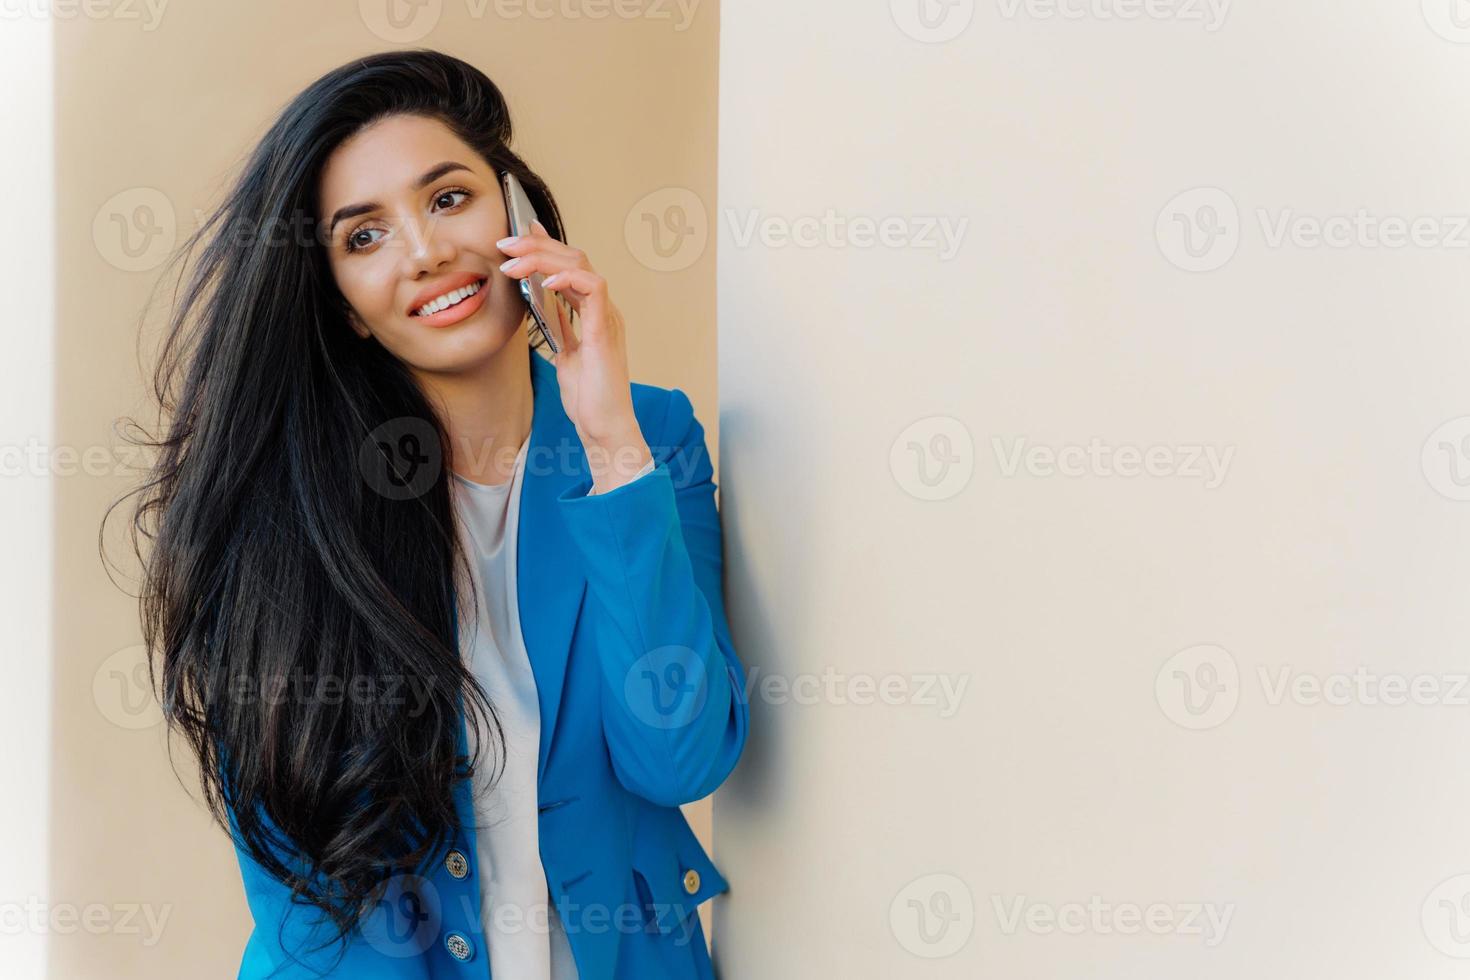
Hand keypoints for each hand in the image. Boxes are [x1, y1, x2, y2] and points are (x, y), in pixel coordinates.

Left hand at [496, 219, 651, 489]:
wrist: (604, 428)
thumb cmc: (588, 399)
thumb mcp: (566, 355)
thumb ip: (559, 328)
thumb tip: (541, 304)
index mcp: (594, 313)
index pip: (571, 266)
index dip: (545, 246)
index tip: (518, 236)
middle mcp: (603, 309)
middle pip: (574, 258)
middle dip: (537, 245)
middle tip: (505, 243)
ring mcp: (607, 317)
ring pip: (580, 265)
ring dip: (543, 257)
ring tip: (512, 260)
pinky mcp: (605, 330)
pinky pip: (593, 288)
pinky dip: (567, 279)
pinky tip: (543, 283)